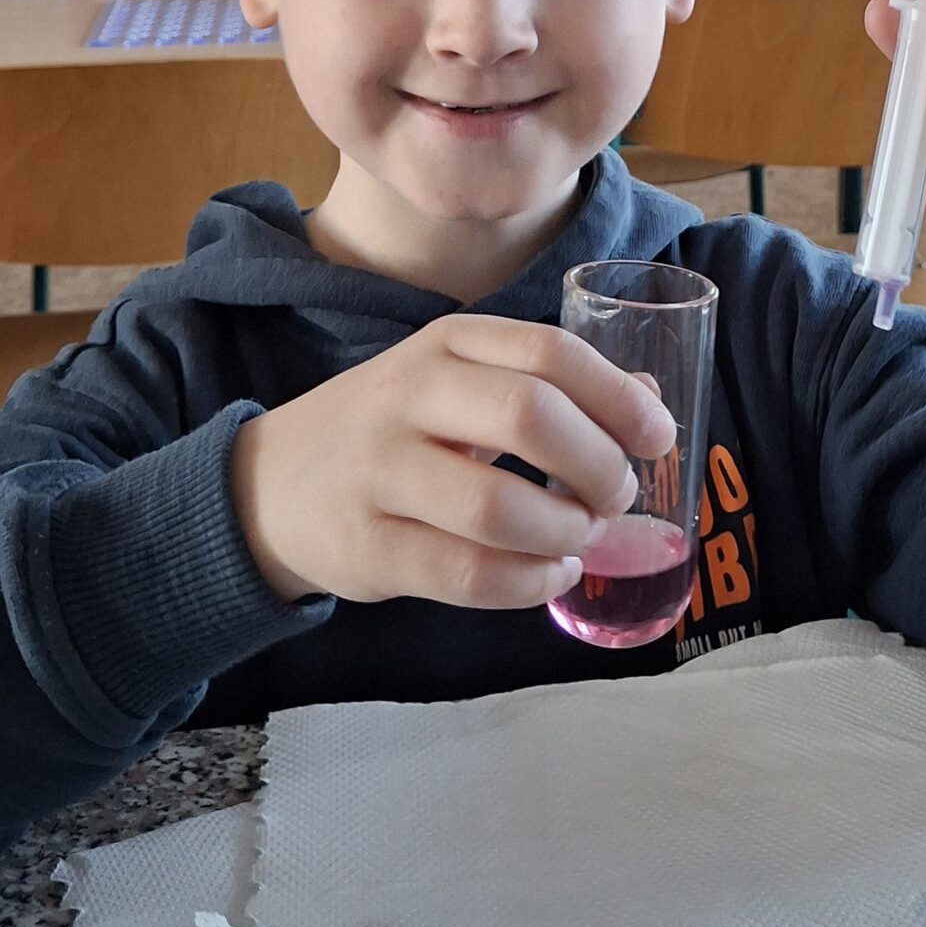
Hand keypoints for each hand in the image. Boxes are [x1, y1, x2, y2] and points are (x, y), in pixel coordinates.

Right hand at [229, 317, 677, 607]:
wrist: (267, 485)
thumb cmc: (390, 430)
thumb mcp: (459, 383)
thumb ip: (547, 386)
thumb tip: (650, 399)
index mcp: (446, 344)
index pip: (549, 352)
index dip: (617, 397)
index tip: (658, 437)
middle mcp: (410, 395)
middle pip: (528, 416)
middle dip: (597, 464)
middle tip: (617, 495)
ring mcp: (380, 472)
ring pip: (496, 507)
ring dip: (563, 532)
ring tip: (579, 538)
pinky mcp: (366, 548)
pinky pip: (464, 574)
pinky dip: (526, 582)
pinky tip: (548, 575)